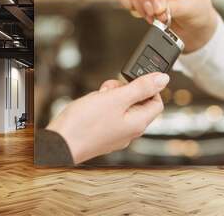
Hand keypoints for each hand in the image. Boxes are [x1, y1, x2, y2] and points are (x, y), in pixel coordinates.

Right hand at [46, 72, 168, 163]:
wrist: (60, 143)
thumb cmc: (85, 124)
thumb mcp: (116, 98)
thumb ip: (141, 88)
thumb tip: (162, 79)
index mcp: (138, 123)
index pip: (157, 102)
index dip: (149, 87)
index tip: (135, 79)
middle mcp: (130, 131)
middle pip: (139, 104)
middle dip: (126, 90)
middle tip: (112, 89)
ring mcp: (116, 134)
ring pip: (123, 108)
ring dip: (113, 96)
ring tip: (99, 96)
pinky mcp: (104, 134)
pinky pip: (110, 115)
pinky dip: (104, 105)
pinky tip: (92, 104)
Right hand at [116, 0, 217, 52]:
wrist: (194, 26)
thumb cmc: (196, 12)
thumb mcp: (188, 9)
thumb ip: (171, 7)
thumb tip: (156, 7)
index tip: (158, 10)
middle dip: (144, 4)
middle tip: (153, 16)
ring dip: (137, 7)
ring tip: (151, 17)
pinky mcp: (141, 0)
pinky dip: (129, 6)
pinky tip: (138, 12)